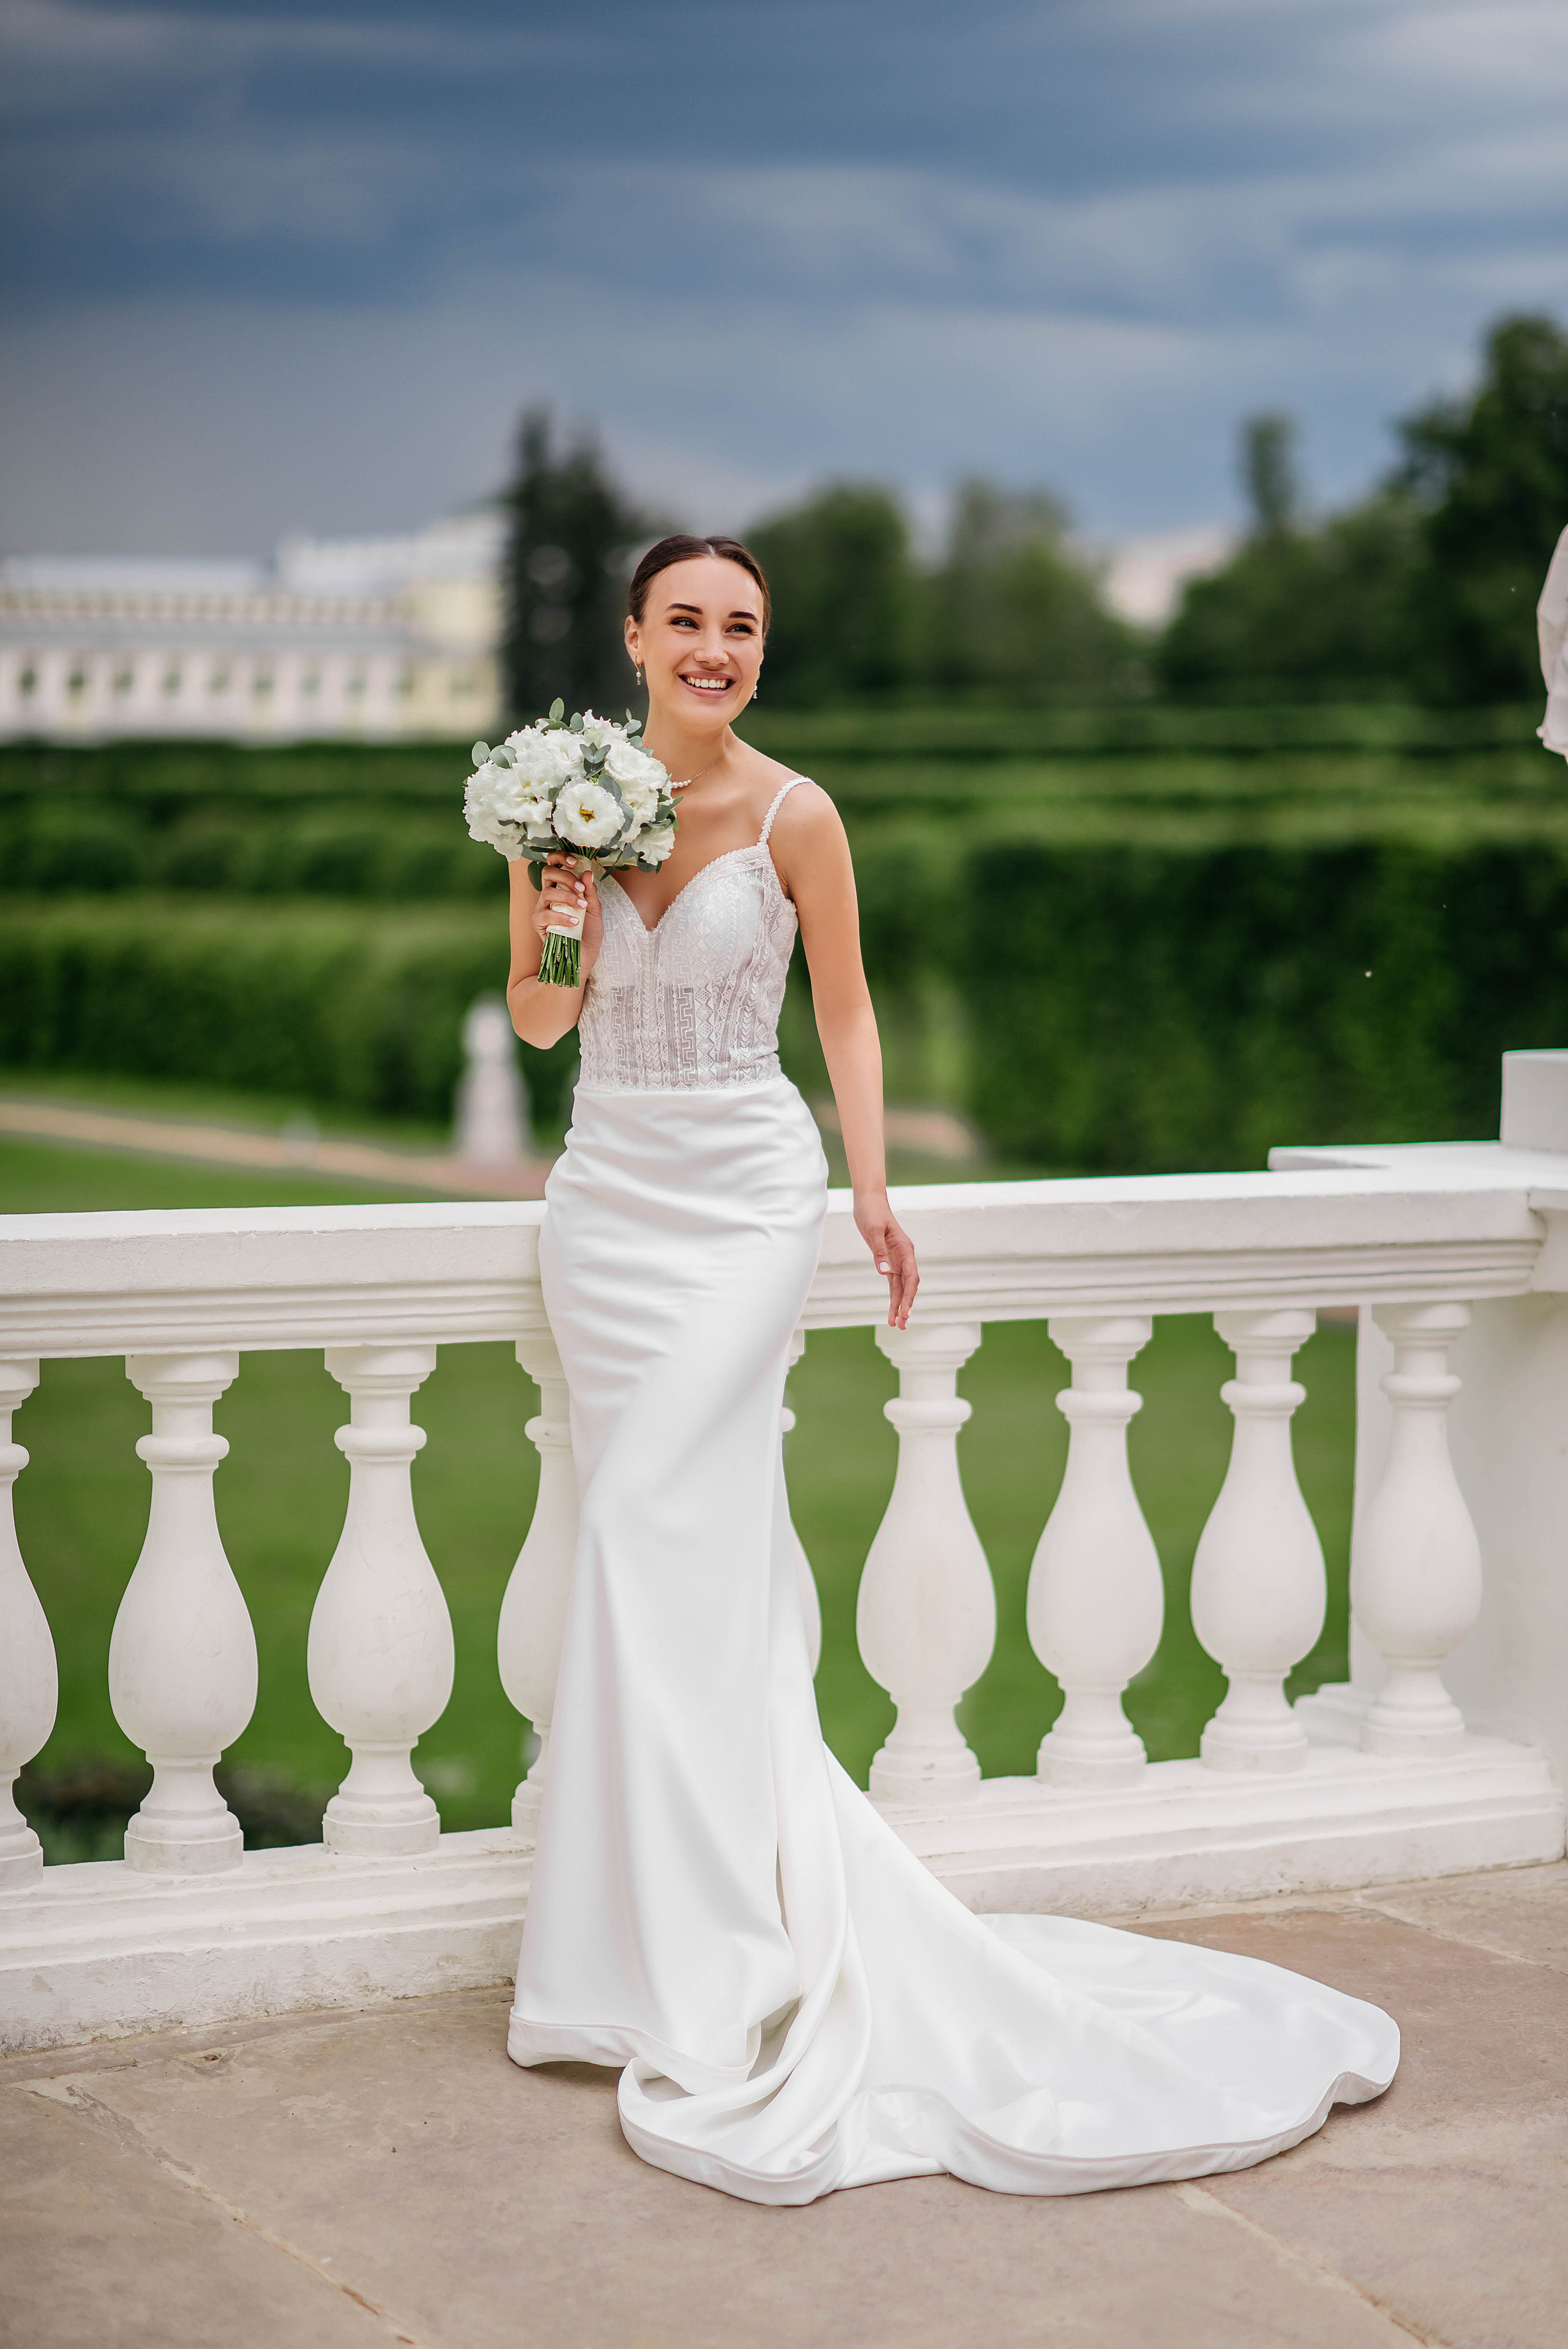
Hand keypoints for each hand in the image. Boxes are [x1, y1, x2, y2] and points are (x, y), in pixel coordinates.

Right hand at [532, 854, 602, 977]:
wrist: (584, 957)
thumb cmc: (589, 933)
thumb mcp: (595, 910)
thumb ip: (590, 892)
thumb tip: (587, 872)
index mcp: (562, 887)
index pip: (554, 865)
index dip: (560, 858)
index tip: (575, 861)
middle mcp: (550, 894)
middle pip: (547, 872)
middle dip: (565, 876)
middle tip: (581, 888)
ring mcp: (542, 908)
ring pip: (547, 892)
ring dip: (567, 898)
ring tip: (582, 908)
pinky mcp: (539, 923)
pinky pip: (545, 914)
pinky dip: (561, 917)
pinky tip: (575, 923)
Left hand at [855, 1191, 917, 1330]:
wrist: (869, 1201)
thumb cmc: (872, 1212)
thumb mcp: (873, 1230)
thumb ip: (879, 1252)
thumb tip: (883, 1272)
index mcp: (905, 1249)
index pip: (911, 1277)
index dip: (910, 1295)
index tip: (906, 1311)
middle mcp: (904, 1257)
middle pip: (908, 1286)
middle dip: (906, 1306)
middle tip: (902, 1325)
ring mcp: (897, 1261)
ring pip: (901, 1288)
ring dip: (899, 1306)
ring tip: (897, 1325)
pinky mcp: (888, 1262)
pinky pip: (893, 1284)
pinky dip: (893, 1298)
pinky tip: (891, 1311)